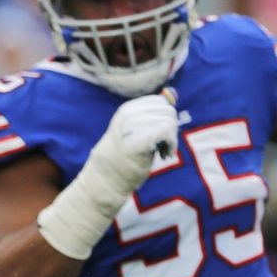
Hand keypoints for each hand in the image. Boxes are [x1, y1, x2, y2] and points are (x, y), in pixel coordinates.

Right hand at [39, 89, 178, 258]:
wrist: (104, 183)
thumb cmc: (123, 160)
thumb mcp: (138, 132)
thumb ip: (154, 114)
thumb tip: (172, 93)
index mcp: (126, 110)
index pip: (161, 102)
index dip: (166, 119)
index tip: (160, 137)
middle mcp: (127, 115)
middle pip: (167, 110)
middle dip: (171, 129)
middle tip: (164, 147)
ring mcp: (131, 127)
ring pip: (169, 121)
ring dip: (172, 139)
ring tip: (163, 153)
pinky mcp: (137, 140)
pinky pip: (167, 131)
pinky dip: (171, 145)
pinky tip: (164, 156)